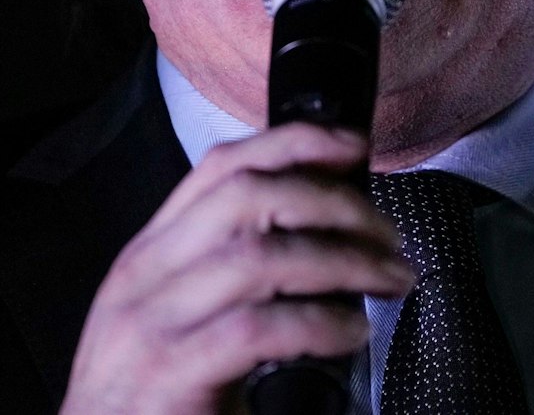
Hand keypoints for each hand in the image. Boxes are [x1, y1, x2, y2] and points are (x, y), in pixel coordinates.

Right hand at [61, 123, 414, 414]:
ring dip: (343, 261)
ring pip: (261, 257)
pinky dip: (320, 324)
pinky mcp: (171, 374)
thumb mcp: (179, 316)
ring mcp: (153, 324)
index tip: (352, 147)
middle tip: (386, 233)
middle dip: (333, 203)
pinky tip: (350, 333)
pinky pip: (259, 328)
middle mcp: (145, 276)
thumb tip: (322, 230)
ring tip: (388, 279)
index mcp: (151, 253)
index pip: (221, 168)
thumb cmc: (154, 395)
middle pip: (249, 197)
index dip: (293, 144)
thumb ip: (228, 271)